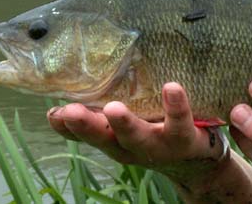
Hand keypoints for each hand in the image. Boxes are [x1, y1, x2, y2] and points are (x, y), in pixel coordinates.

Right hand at [47, 82, 225, 176]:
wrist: (198, 163)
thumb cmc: (156, 136)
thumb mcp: (126, 131)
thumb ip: (101, 118)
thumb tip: (59, 106)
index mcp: (117, 142)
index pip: (87, 135)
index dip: (68, 128)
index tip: (53, 114)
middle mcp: (134, 147)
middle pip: (107, 138)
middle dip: (88, 126)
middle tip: (71, 111)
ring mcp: (159, 144)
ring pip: (139, 136)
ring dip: (125, 124)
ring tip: (113, 108)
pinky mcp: (185, 138)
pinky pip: (181, 122)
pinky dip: (176, 106)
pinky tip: (172, 88)